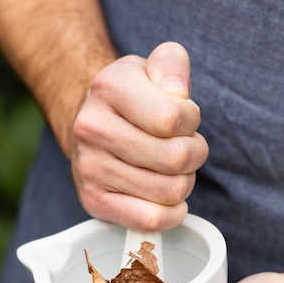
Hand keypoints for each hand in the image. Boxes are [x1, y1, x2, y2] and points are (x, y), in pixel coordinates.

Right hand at [70, 41, 208, 230]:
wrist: (90, 123)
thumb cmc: (132, 98)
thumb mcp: (151, 68)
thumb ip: (172, 63)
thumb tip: (178, 93)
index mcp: (108, 88)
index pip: (173, 118)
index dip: (191, 121)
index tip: (183, 119)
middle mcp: (92, 128)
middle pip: (176, 159)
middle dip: (194, 153)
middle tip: (183, 147)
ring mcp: (89, 168)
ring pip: (169, 192)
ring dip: (183, 182)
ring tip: (170, 168)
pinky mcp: (93, 201)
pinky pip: (150, 220)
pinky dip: (170, 213)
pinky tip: (166, 197)